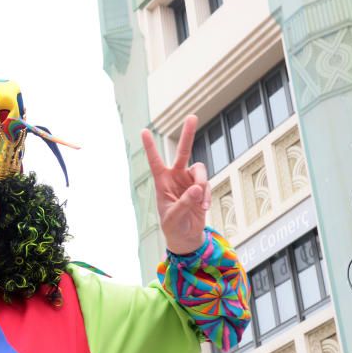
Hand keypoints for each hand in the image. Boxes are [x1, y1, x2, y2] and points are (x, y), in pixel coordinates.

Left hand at [141, 114, 209, 254]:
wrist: (185, 236)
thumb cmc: (172, 226)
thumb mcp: (174, 217)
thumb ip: (184, 203)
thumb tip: (197, 188)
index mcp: (162, 182)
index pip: (155, 161)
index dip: (150, 147)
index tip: (143, 130)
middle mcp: (175, 177)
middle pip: (183, 152)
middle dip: (187, 135)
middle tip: (191, 116)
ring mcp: (189, 181)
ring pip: (200, 171)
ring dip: (202, 185)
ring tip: (201, 203)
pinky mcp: (201, 187)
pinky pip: (207, 185)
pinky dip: (207, 196)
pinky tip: (203, 209)